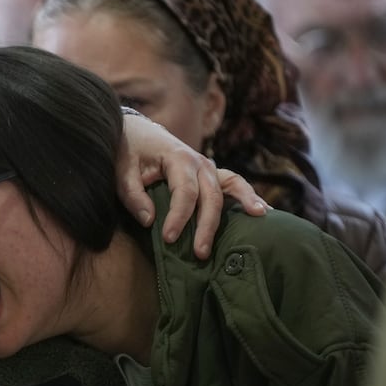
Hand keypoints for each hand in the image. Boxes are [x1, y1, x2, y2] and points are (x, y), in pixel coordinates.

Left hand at [115, 113, 267, 258]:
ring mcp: (209, 168)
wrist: (138, 132)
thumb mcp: (122, 171)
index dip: (178, 217)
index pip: (184, 192)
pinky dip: (248, 197)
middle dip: (207, 226)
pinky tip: (263, 212)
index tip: (169, 239)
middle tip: (201, 253)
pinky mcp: (212, 175)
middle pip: (210, 196)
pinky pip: (233, 185)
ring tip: (259, 218)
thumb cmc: (129, 153)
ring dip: (244, 203)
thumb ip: (133, 195)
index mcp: (177, 158)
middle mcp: (199, 162)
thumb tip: (150, 221)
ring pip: (230, 187)